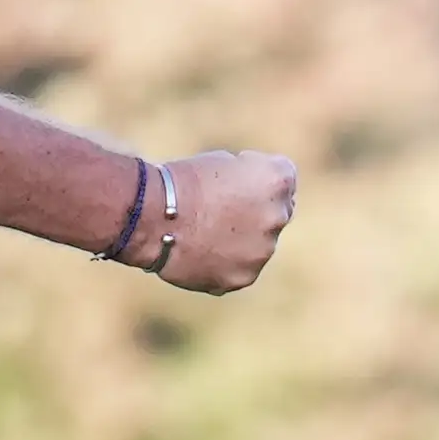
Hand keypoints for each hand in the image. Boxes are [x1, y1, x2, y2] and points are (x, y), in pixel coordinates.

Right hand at [152, 147, 295, 293]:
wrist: (153, 216)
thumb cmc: (182, 181)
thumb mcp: (224, 162)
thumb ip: (251, 178)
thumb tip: (255, 198)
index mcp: (277, 180)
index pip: (285, 177)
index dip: (256, 176)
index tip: (232, 179)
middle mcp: (278, 217)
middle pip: (276, 213)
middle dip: (255, 211)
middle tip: (218, 210)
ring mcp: (263, 251)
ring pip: (258, 246)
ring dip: (241, 241)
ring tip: (203, 234)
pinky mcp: (243, 278)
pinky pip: (240, 269)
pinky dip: (225, 264)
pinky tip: (200, 253)